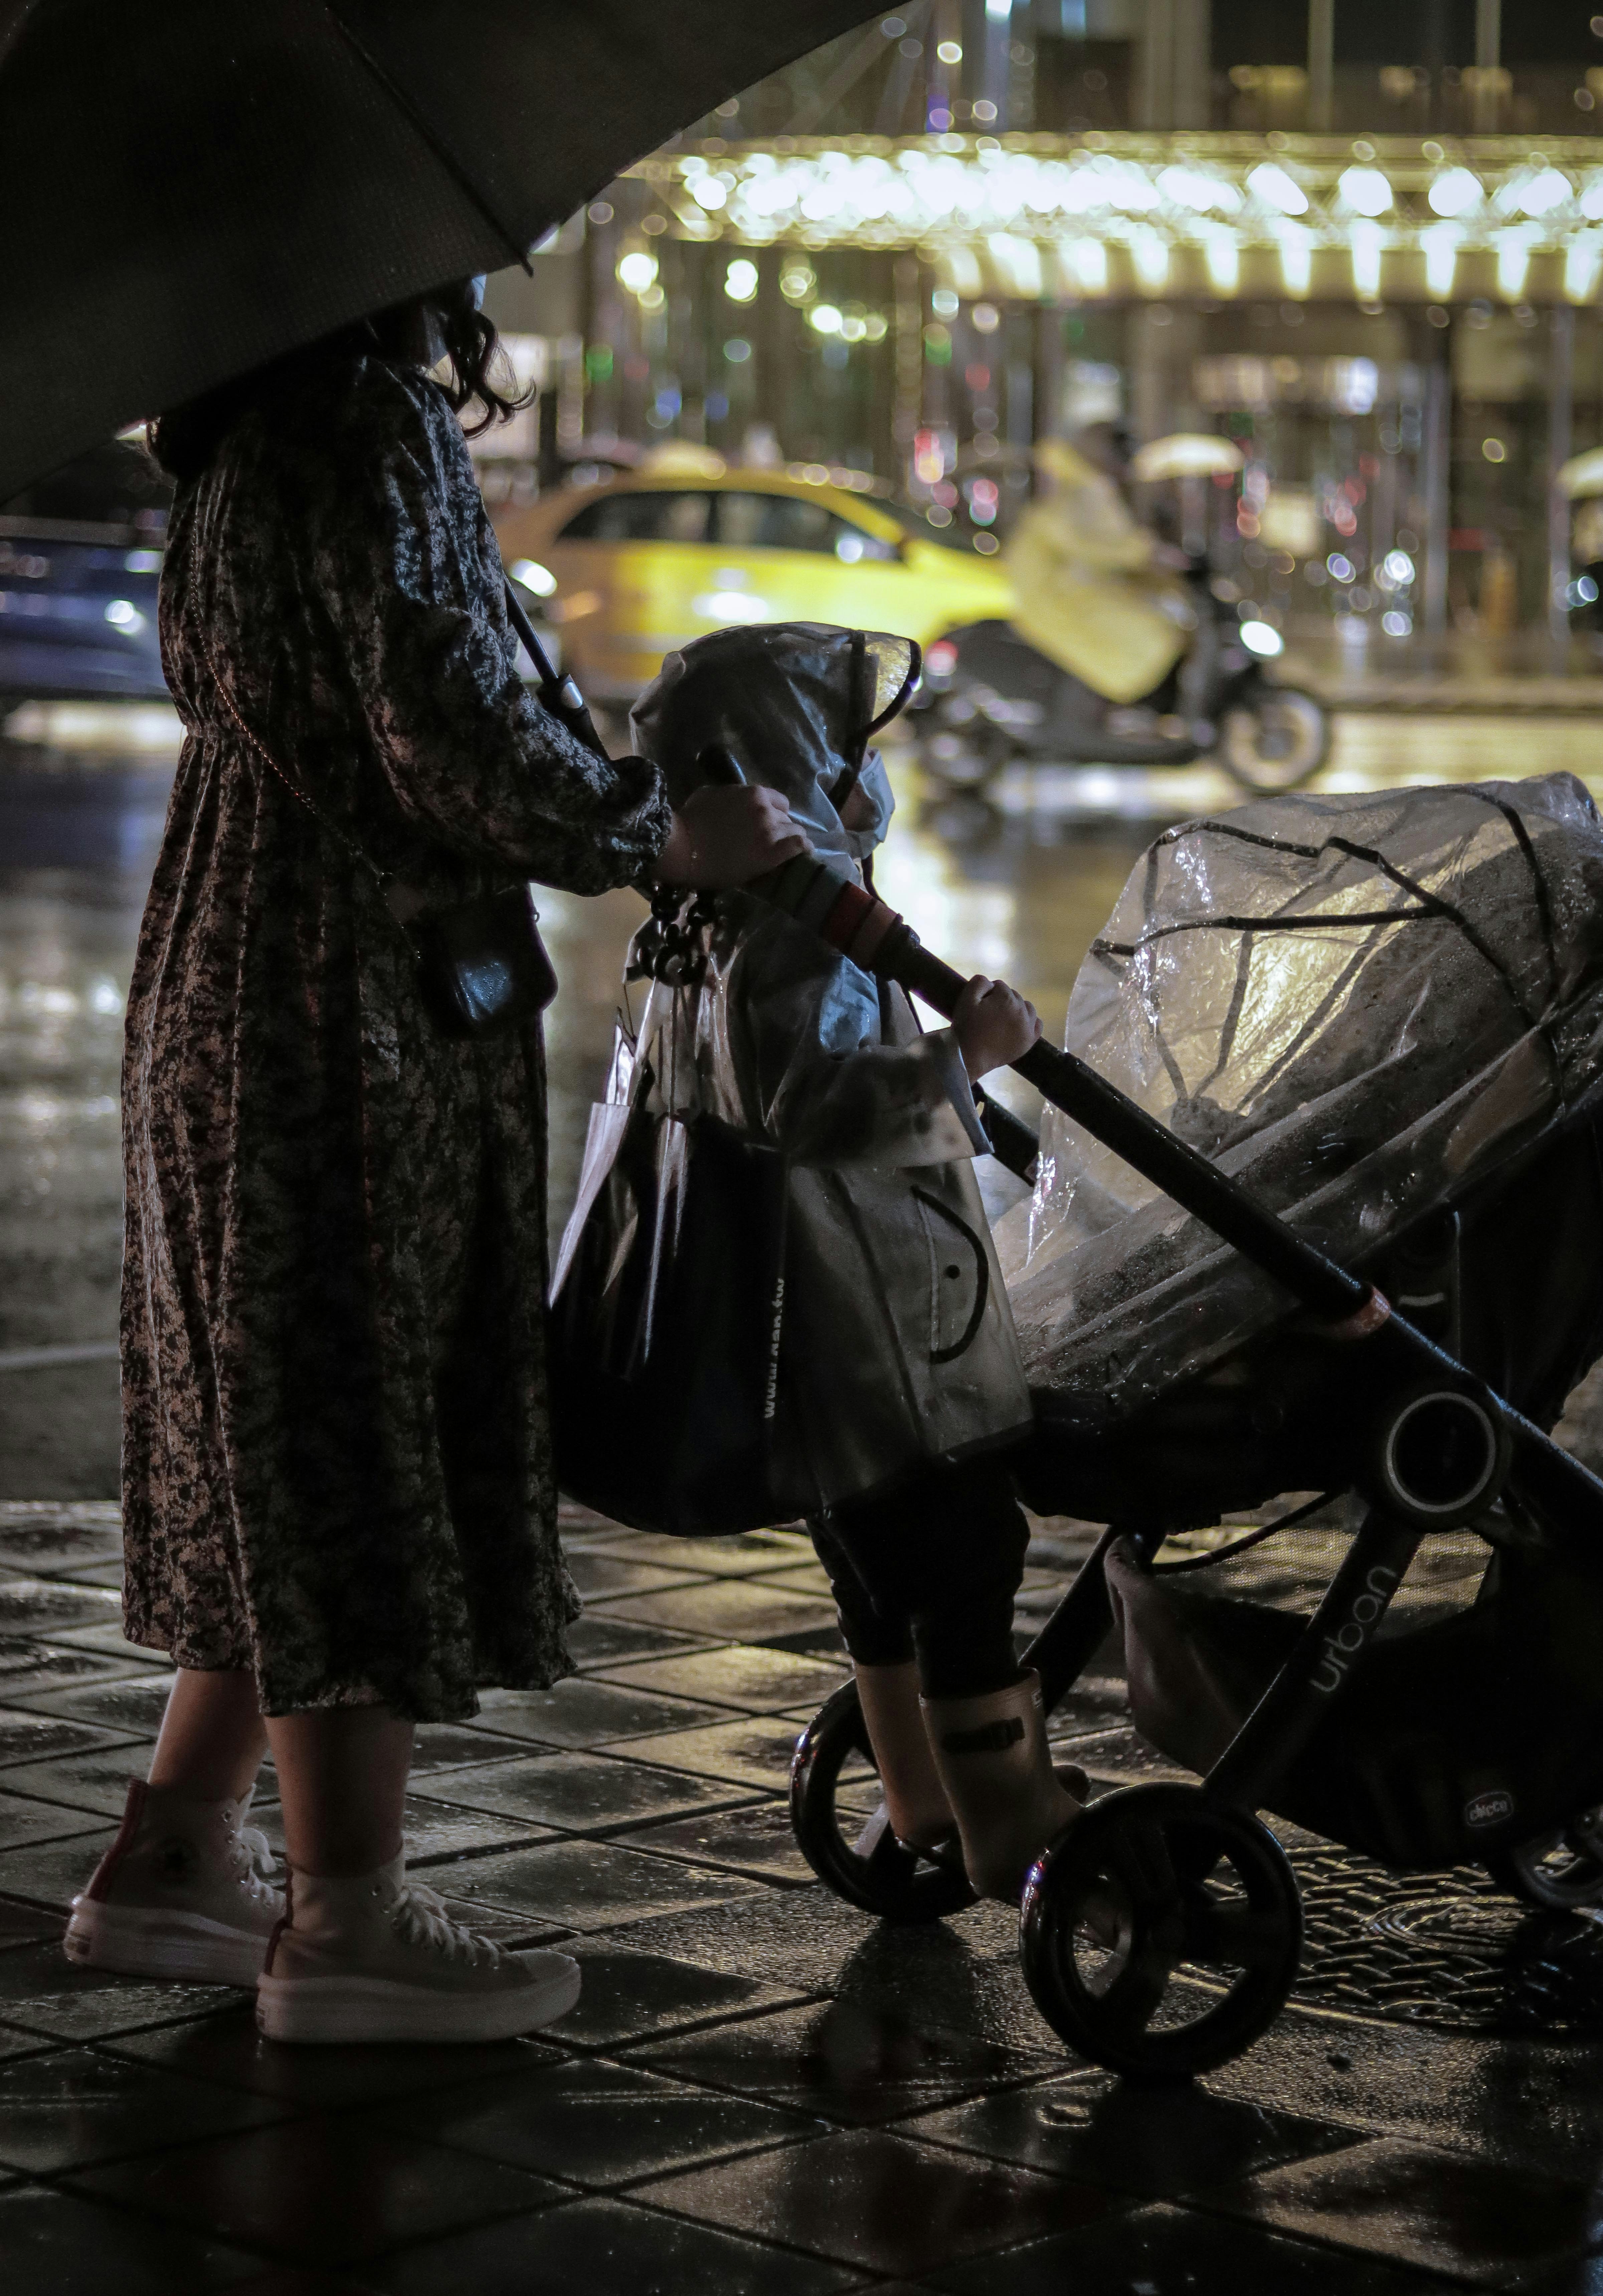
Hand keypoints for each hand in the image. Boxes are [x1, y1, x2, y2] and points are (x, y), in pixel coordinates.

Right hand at [653, 784, 808, 888]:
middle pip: (786, 819)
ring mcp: (770, 831)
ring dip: (789, 842)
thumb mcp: (708, 795)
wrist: (682, 848)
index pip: (779, 802)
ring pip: (796, 832)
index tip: (769, 825)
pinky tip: (801, 856)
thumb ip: (729, 795)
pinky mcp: (772, 853)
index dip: (775, 814)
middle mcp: (766, 809)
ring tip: (782, 854)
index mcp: (753, 793)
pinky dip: (802, 850)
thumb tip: (733, 800)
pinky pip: (800, 846)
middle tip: (769, 843)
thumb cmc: (689, 821)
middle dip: (780, 829)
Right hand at [954, 975, 1040, 1079]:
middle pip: (1013, 996)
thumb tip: (991, 983)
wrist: (969, 1056)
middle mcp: (1021, 1011)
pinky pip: (1037, 1024)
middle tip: (987, 1014)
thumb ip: (980, 982)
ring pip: (1027, 1007)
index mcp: (1007, 998)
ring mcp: (1027, 1027)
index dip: (987, 994)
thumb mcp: (966, 998)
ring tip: (1002, 1018)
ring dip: (1017, 1008)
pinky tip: (1019, 1024)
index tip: (979, 1005)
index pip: (999, 986)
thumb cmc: (966, 1027)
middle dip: (1001, 1001)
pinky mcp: (1029, 1041)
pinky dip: (1030, 1021)